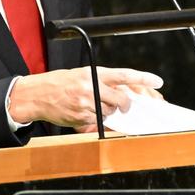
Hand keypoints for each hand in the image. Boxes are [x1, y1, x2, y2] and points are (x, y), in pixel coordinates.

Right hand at [8, 67, 162, 127]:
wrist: (37, 94)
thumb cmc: (59, 83)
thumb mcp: (81, 75)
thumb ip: (100, 82)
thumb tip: (120, 92)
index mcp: (93, 73)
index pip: (124, 75)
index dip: (143, 77)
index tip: (157, 80)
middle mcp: (92, 87)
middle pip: (121, 99)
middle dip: (125, 105)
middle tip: (123, 106)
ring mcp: (87, 103)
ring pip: (109, 112)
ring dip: (105, 112)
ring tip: (90, 105)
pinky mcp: (81, 117)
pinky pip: (97, 121)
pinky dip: (94, 119)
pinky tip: (82, 112)